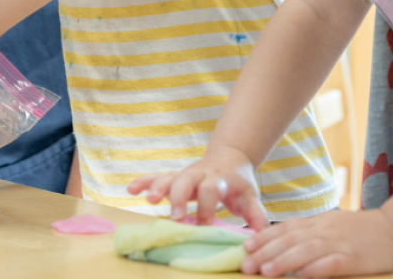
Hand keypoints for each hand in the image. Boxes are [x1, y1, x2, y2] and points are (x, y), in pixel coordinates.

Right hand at [127, 145, 268, 228]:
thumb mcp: (252, 196)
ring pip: (170, 177)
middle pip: (187, 180)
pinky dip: (144, 181)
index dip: (207, 205)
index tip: (203, 224)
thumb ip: (256, 215)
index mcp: (221, 178)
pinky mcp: (176, 176)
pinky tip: (130, 189)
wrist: (230, 157)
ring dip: (158, 186)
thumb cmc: (240, 183)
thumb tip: (261, 235)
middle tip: (175, 216)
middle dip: (179, 196)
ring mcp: (186, 173)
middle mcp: (201, 173)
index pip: (212, 189)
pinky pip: (157, 176)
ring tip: (149, 199)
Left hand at [240, 209, 392, 276]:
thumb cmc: (358, 231)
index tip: (245, 246)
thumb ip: (309, 234)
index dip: (263, 237)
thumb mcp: (330, 226)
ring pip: (305, 251)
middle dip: (265, 252)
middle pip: (289, 240)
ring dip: (283, 261)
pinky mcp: (353, 258)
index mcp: (316, 222)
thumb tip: (283, 245)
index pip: (284, 228)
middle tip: (246, 264)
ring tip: (265, 271)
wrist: (392, 229)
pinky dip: (315, 269)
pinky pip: (331, 263)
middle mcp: (322, 230)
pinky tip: (302, 276)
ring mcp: (337, 243)